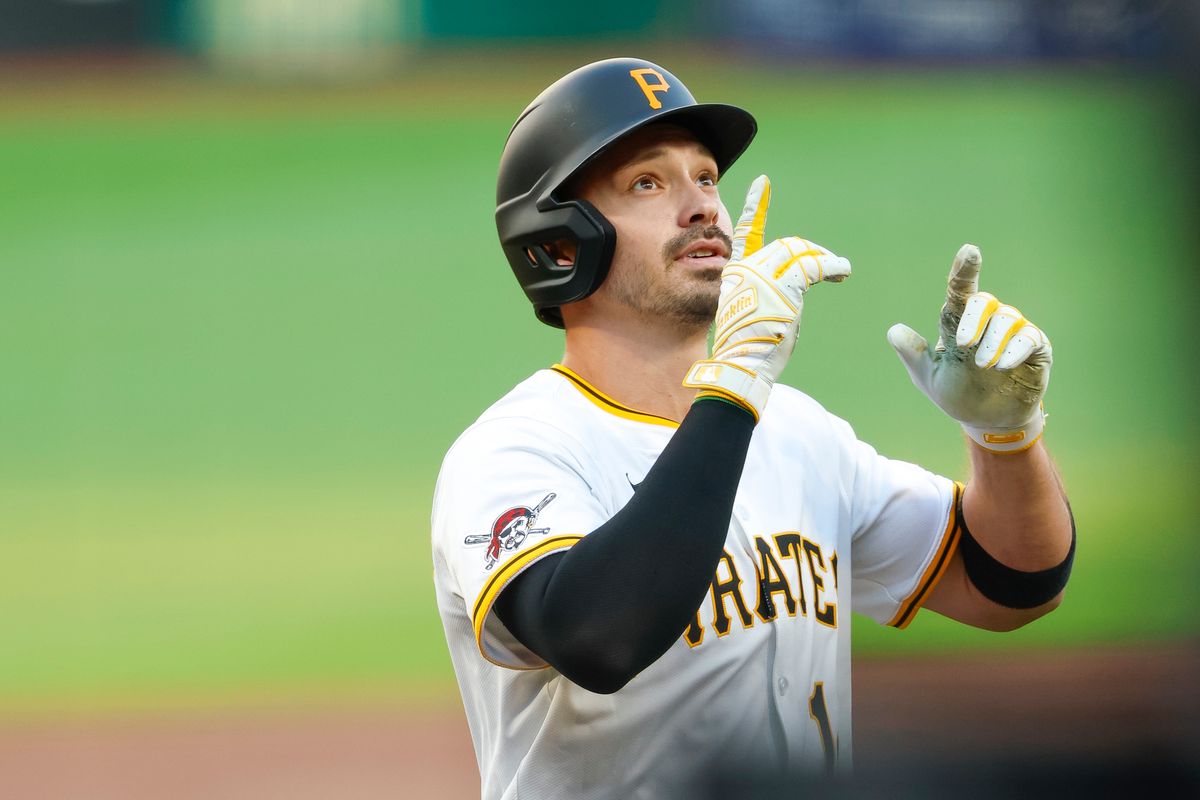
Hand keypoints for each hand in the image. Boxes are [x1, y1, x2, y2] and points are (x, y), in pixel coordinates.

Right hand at [683, 175, 850, 419]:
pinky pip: (816, 267)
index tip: (763, 182)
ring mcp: (764, 274)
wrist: (743, 365)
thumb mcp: (752, 314)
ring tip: (840, 269)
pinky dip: (833, 267)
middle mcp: (747, 267)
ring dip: (824, 260)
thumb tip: (794, 290)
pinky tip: (844, 271)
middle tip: (831, 265)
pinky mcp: (785, 284)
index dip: (756, 207)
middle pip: (786, 245)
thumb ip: (767, 293)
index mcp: (736, 273)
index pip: (747, 233)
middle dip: (811, 252)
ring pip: (802, 253)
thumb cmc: (749, 349)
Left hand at [887, 244, 1051, 452]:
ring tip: (983, 365)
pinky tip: (1002, 365)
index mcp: (959, 323)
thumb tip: (894, 331)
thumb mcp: (929, 376)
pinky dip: (1015, 349)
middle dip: (973, 319)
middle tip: (963, 344)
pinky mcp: (1035, 349)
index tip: (969, 251)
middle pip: (983, 301)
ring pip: (1007, 318)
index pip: (960, 292)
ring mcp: (1013, 334)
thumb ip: (914, 354)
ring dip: (993, 341)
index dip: (964, 271)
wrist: (986, 421)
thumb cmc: (957, 393)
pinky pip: (1029, 338)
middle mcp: (988, 322)